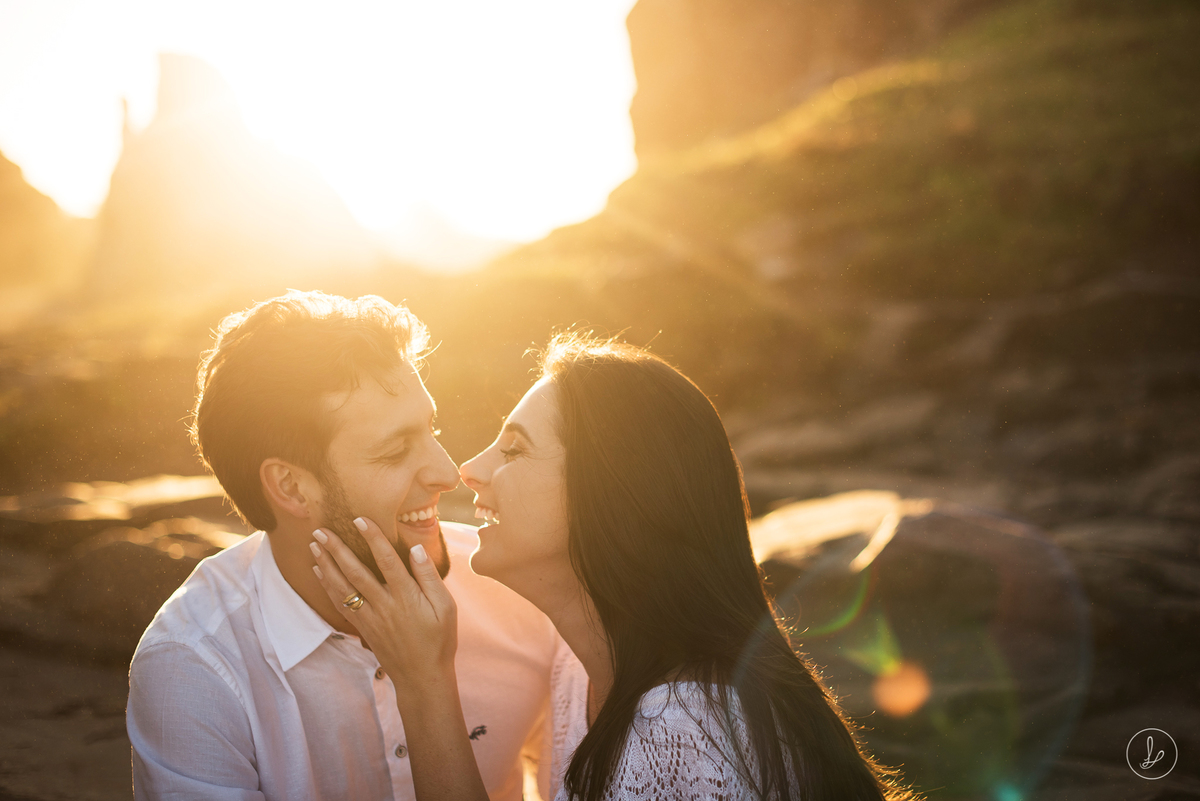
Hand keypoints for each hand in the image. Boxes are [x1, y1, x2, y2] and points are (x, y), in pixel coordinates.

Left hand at [310, 517, 457, 693]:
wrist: (422, 677)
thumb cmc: (439, 640)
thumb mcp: (446, 607)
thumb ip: (429, 577)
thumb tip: (416, 549)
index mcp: (407, 597)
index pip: (387, 560)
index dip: (372, 538)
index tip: (359, 520)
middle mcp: (384, 605)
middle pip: (356, 572)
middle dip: (336, 549)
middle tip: (320, 530)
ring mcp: (371, 618)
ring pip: (343, 587)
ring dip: (326, 565)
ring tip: (313, 546)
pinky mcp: (363, 628)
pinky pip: (341, 604)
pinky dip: (328, 586)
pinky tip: (320, 572)